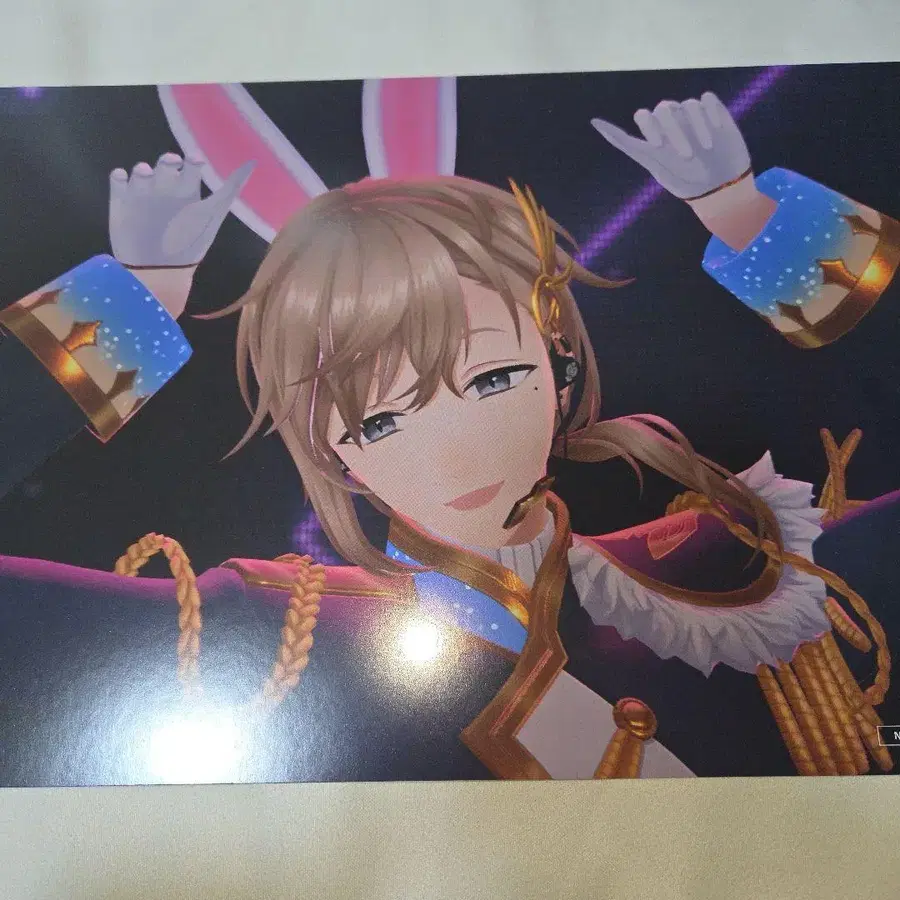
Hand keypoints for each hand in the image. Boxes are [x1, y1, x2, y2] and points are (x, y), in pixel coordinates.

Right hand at [109, 154, 252, 266]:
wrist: (161, 272)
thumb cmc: (189, 244)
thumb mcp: (212, 216)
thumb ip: (229, 190)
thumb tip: (252, 162)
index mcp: (187, 192)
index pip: (190, 167)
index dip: (192, 160)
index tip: (195, 162)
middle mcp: (166, 190)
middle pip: (165, 165)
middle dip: (168, 161)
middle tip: (172, 164)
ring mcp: (143, 194)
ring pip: (141, 171)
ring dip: (143, 169)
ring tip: (145, 174)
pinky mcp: (121, 201)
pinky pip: (119, 179)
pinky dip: (120, 176)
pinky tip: (124, 180)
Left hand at [592, 93, 775, 249]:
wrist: (720, 189)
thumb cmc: (685, 180)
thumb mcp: (653, 163)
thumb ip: (626, 142)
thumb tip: (593, 120)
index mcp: (656, 136)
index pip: (643, 116)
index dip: (649, 127)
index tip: (659, 147)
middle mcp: (673, 123)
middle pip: (664, 109)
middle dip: (674, 132)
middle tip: (687, 156)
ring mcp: (693, 117)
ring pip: (689, 104)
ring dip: (697, 126)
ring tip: (707, 149)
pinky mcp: (715, 112)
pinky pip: (707, 100)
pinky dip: (711, 114)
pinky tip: (717, 131)